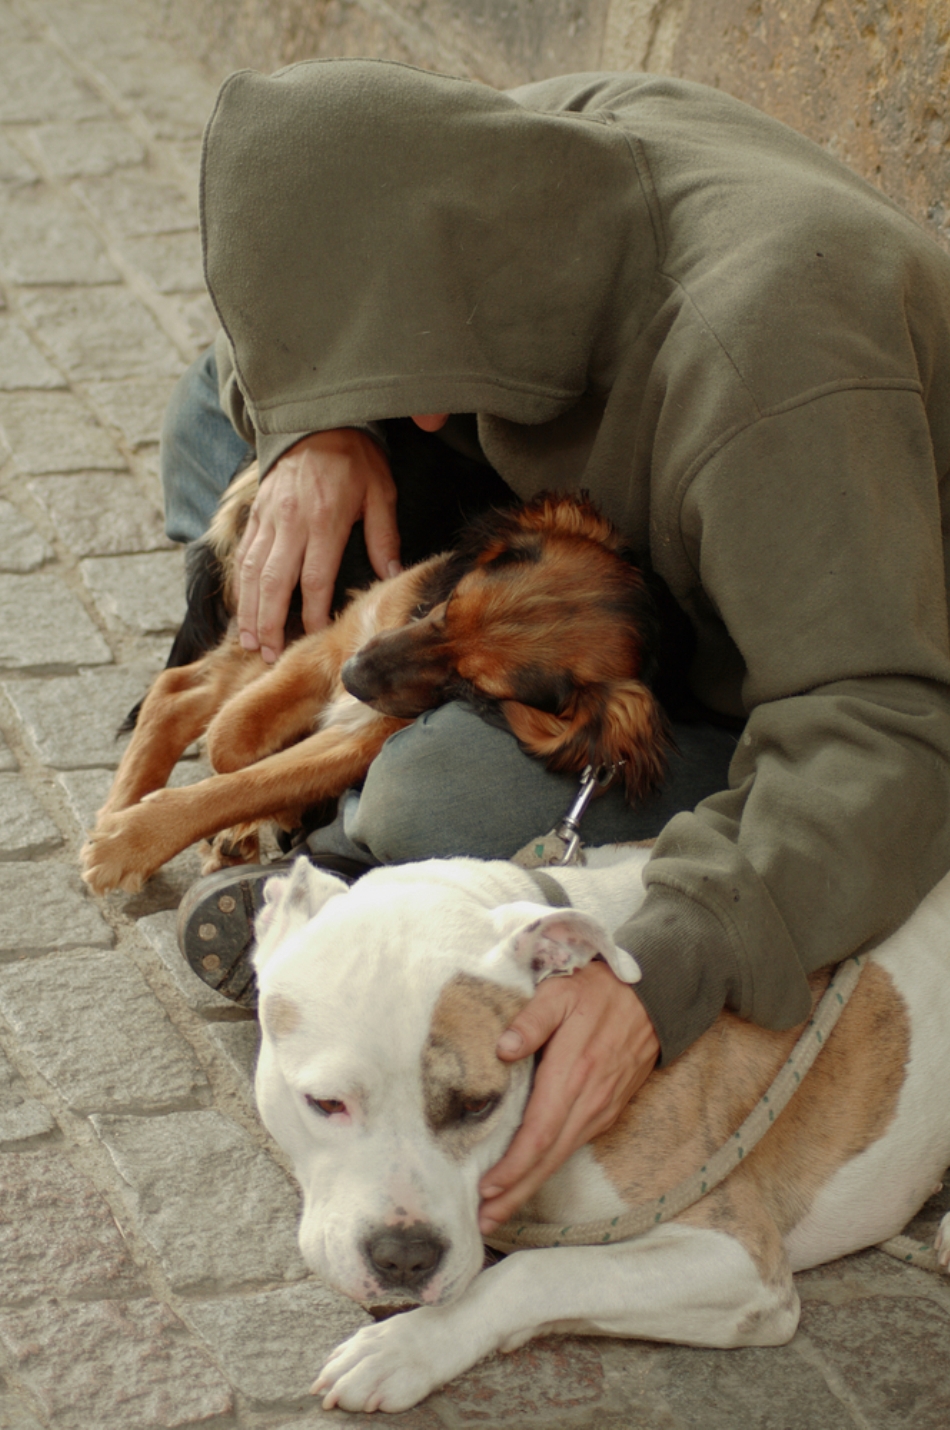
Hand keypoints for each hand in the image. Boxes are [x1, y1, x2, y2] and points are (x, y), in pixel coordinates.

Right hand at [236, 429, 399, 661]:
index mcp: (324, 520)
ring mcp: (268, 517)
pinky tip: (243, 608)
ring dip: (249, 611)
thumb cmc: (355, 458)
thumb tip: (392, 575)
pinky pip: (243, 554)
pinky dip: (240, 585)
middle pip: (273, 582)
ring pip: (251, 572)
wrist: (317, 419)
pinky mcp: (256, 512)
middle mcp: (290, 522)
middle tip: (267, 655)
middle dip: (268, 623)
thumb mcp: (380, 492)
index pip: (313, 578)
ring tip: (249, 642)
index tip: (314, 637)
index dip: (312, 612)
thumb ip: (383, 536)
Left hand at [477, 961, 658, 1233]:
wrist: (653, 995)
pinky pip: (575, 1145)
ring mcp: (602, 1109)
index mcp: (572, 1073)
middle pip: (549, 1158)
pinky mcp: (609, 1109)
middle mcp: (589, 1100)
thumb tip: (503, 1049)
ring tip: (499, 1208)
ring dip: (530, 1185)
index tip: (486, 1189)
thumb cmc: (597, 991)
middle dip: (516, 1192)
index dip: (513, 1166)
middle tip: (484, 1221)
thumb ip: (531, 1020)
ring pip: (562, 1157)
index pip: (538, 1133)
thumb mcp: (559, 992)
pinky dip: (549, 1166)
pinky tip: (530, 1175)